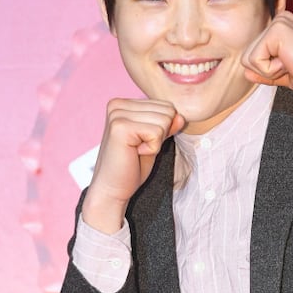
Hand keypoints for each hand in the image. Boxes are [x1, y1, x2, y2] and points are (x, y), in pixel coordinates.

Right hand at [82, 98, 183, 232]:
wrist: (112, 189)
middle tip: (139, 148)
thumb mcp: (155, 141)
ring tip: (136, 151)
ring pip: (164, 121)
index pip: (166, 106)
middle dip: (161, 135)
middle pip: (167, 111)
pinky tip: (135, 153)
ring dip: (156, 142)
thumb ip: (167, 126)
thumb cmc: (132, 166)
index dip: (163, 130)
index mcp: (124, 104)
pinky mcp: (120, 126)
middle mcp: (118, 104)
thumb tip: (181, 116)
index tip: (142, 143)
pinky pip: (157, 132)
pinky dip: (152, 148)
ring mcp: (117, 114)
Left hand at [241, 11, 292, 98]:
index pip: (255, 53)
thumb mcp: (285, 75)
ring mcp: (278, 23)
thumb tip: (246, 72)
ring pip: (248, 58)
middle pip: (247, 55)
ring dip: (269, 71)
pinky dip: (271, 71)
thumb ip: (266, 71)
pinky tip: (291, 64)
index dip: (269, 70)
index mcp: (283, 27)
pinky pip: (254, 61)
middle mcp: (280, 20)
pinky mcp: (276, 31)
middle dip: (267, 70)